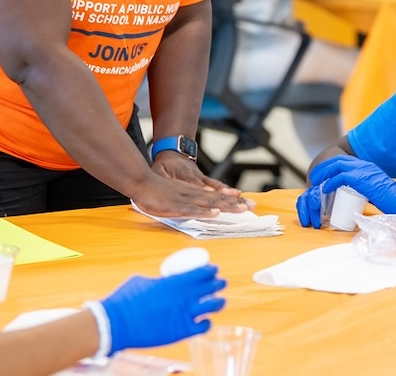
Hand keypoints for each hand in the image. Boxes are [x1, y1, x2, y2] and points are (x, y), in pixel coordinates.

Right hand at [102, 265, 225, 353]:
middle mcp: (184, 297)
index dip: (211, 270)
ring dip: (219, 302)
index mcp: (175, 282)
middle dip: (218, 283)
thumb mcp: (142, 281)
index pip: (203, 272)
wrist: (116, 324)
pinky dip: (207, 323)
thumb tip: (161, 281)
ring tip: (220, 300)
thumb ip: (157, 281)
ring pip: (213, 306)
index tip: (213, 269)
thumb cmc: (125, 300)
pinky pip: (203, 327)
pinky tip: (206, 321)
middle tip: (219, 283)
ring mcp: (184, 315)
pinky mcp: (181, 332)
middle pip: (211, 287)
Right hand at [132, 174, 252, 217]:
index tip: (247, 204)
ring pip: (209, 203)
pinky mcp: (176, 205)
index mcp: (195, 193)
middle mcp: (194, 194)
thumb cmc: (158, 191)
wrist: (142, 182)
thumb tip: (205, 210)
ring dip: (226, 206)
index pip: (217, 198)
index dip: (233, 201)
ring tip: (241, 208)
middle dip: (236, 203)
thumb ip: (190, 204)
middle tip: (253, 206)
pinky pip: (192, 209)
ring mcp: (186, 199)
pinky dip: (204, 211)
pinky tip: (214, 213)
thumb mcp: (177, 197)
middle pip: (218, 200)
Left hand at [151, 152, 239, 195]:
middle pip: (213, 190)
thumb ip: (162, 178)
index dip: (205, 192)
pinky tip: (237, 195)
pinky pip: (218, 186)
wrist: (174, 150)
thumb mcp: (158, 169)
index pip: (197, 186)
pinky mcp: (205, 180)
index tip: (215, 197)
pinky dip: (227, 191)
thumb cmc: (165, 163)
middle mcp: (197, 178)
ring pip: (218, 188)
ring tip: (241, 198)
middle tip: (239, 202)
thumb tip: (162, 183)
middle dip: (226, 198)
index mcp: (185, 177)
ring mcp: (202, 179)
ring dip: (230, 195)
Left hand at [298, 155, 395, 224]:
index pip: (345, 161)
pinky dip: (330, 182)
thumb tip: (355, 198)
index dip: (331, 167)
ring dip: (323, 173)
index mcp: (368, 166)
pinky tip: (324, 189)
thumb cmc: (392, 202)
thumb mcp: (375, 191)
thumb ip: (365, 190)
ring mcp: (363, 170)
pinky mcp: (361, 179)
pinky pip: (340, 177)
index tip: (323, 175)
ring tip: (315, 182)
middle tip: (314, 177)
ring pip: (336, 166)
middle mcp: (365, 165)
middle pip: (338, 161)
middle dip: (324, 167)